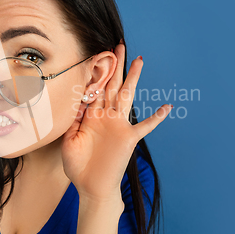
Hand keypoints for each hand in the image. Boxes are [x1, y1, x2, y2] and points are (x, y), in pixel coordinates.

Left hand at [61, 43, 171, 202]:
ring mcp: (119, 126)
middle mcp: (106, 116)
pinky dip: (156, 118)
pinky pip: (145, 126)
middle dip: (115, 65)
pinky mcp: (128, 139)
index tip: (97, 54)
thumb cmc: (77, 166)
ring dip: (133, 78)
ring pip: (127, 96)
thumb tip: (74, 101)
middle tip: (118, 46)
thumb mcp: (68, 140)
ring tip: (139, 60)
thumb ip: (72, 120)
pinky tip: (167, 107)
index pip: (94, 89)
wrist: (90, 187)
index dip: (96, 72)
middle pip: (112, 85)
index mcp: (91, 116)